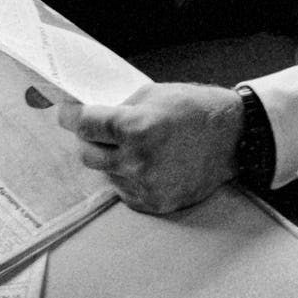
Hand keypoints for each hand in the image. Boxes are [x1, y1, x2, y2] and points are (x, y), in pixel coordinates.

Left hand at [58, 82, 243, 213]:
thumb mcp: (152, 94)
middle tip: (99, 129)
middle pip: (87, 154)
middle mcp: (137, 160)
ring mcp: (145, 185)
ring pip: (105, 173)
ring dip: (110, 158)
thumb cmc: (193, 108)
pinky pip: (124, 190)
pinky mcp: (155, 203)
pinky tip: (144, 162)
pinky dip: (127, 176)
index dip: (70, 116)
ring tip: (132, 145)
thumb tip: (91, 116)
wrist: (231, 137)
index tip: (65, 114)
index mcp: (135, 128)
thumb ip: (119, 108)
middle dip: (88, 139)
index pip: (84, 125)